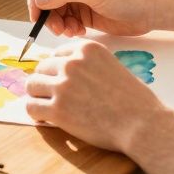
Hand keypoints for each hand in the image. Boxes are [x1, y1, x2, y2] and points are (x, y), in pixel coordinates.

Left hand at [24, 40, 170, 153]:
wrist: (142, 124)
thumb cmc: (134, 100)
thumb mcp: (113, 67)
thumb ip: (90, 65)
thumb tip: (65, 71)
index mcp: (87, 49)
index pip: (57, 53)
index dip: (58, 69)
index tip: (62, 81)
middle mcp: (72, 63)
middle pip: (42, 67)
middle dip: (46, 82)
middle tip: (54, 96)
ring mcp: (63, 85)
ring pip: (32, 85)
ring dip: (38, 96)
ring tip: (48, 107)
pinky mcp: (58, 109)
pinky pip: (32, 107)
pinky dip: (36, 113)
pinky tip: (46, 118)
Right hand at [28, 0, 158, 36]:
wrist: (148, 10)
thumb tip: (39, 0)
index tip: (36, 15)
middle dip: (47, 15)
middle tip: (57, 29)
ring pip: (54, 13)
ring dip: (58, 24)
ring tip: (71, 31)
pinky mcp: (84, 14)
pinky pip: (66, 22)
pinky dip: (68, 29)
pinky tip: (79, 32)